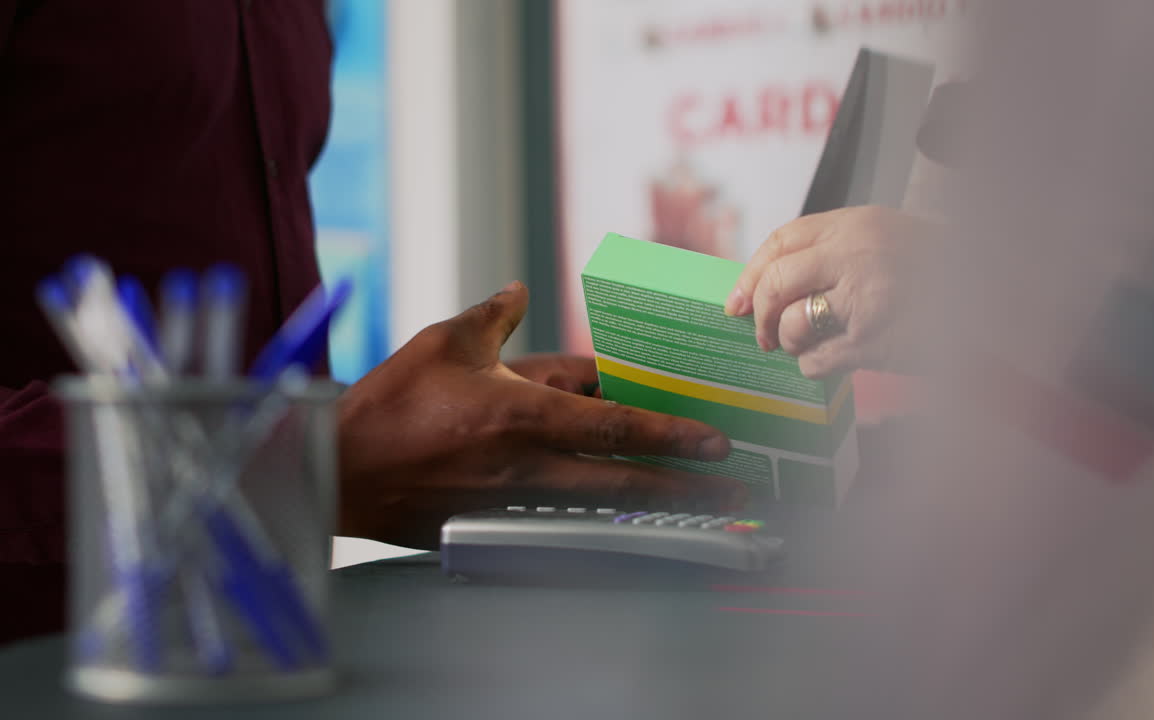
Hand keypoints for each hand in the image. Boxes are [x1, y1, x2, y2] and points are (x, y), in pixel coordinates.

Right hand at [336, 281, 742, 548]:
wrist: (339, 469)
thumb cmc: (390, 403)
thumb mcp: (445, 342)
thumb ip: (493, 315)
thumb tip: (519, 288)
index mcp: (522, 413)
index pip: (615, 425)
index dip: (671, 434)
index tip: (715, 440)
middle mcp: (529, 464)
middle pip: (624, 479)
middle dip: (686, 487)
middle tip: (736, 492)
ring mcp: (516, 502)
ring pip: (600, 507)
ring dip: (654, 509)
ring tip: (704, 513)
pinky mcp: (496, 526)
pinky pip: (561, 523)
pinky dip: (601, 522)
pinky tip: (630, 526)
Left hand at [724, 206, 930, 377]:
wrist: (997, 300)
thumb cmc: (940, 272)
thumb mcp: (889, 239)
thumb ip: (837, 252)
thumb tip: (775, 284)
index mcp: (858, 224)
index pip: (782, 241)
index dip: (751, 274)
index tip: (735, 301)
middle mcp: (857, 256)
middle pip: (776, 284)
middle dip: (760, 315)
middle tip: (763, 336)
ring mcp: (865, 299)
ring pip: (793, 326)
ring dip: (792, 343)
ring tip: (812, 345)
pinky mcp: (873, 342)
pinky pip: (817, 361)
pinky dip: (816, 366)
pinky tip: (837, 359)